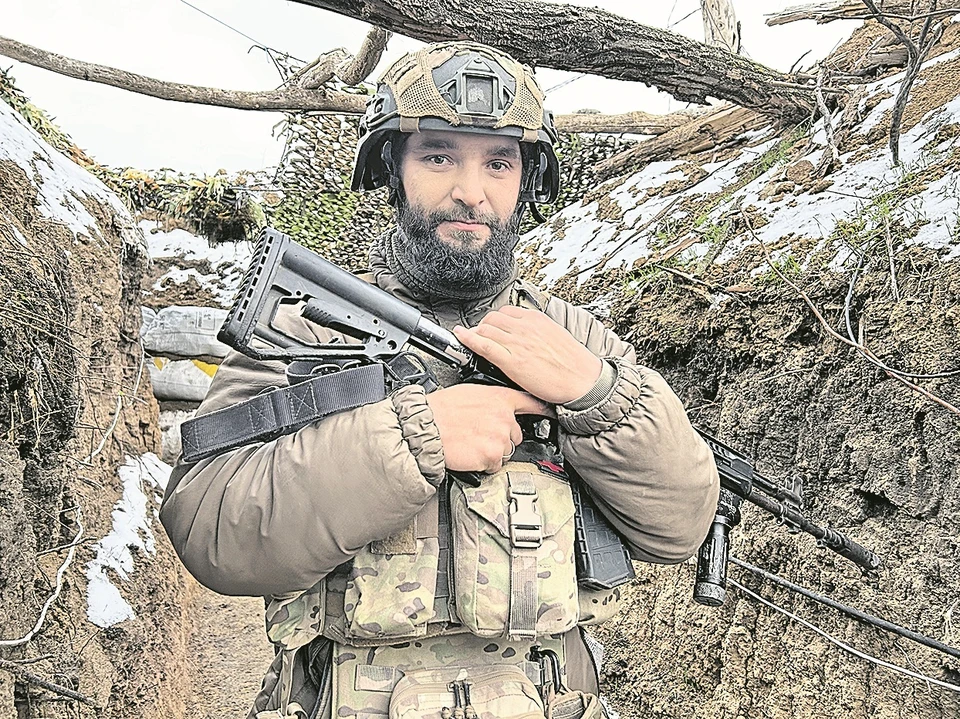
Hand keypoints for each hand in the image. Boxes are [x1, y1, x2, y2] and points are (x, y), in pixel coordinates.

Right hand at [425, 384, 552, 472]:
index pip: (530, 403)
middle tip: (480, 437)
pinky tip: (469, 454)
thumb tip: (495, 408)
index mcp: (499, 398)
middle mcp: (504, 417)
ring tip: (471, 444)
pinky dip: (483, 465)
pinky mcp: (491, 455)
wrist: (424, 427)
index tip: (552, 413)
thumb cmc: (439, 410)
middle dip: (501, 440)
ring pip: (506, 452)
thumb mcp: (469, 393)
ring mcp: (500, 437)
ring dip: (491, 453)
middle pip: (516, 435)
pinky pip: (495, 466)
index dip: (543, 409)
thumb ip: (489, 401)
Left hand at [453, 306, 602, 404]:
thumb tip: (525, 332)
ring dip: (477, 334)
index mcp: (536, 319)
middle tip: (482, 337)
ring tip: (475, 342)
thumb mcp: (555, 335)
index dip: (495, 321)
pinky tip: (461, 337)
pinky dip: (468, 339)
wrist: (583, 380)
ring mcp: (517, 343)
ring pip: (485, 329)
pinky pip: (483, 345)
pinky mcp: (511, 361)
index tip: (492, 327)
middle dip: (484, 326)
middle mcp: (524, 327)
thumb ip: (537, 330)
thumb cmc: (574, 363)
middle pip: (492, 318)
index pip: (506, 311)